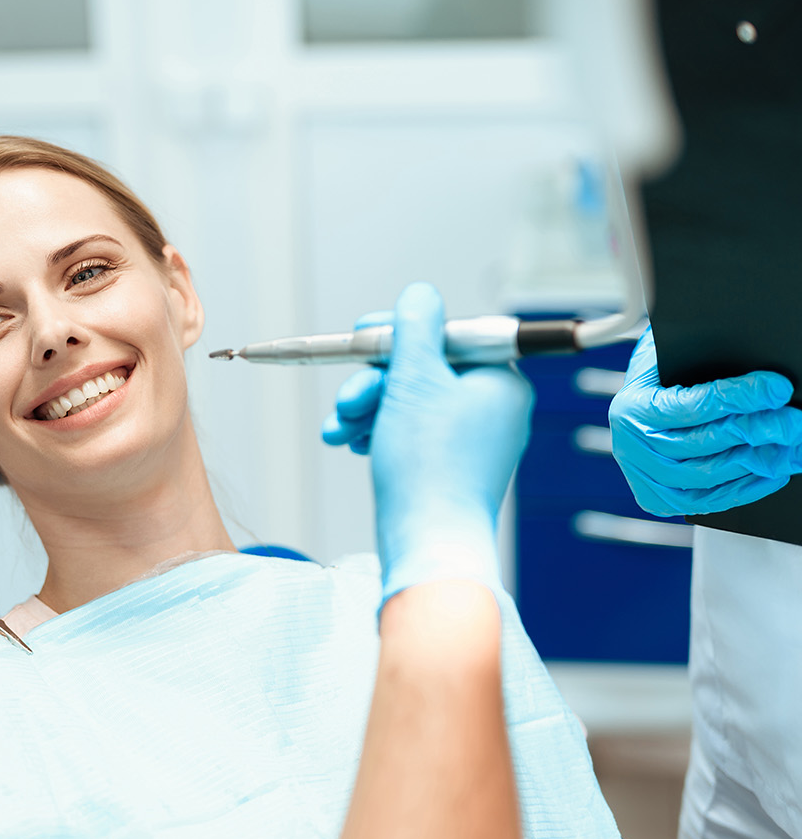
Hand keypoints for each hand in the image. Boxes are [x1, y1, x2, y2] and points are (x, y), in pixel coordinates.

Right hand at [322, 283, 533, 603]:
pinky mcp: (446, 466)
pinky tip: (351, 443)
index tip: (361, 338)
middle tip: (348, 399)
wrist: (428, 544)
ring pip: (406, 401)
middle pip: (420, 369)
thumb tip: (419, 294)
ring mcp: (469, 439)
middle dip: (373, 381)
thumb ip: (415, 327)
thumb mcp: (416, 378)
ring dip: (365, 408)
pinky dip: (375, 432)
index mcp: (499, 379)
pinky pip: (406, 432)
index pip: (445, 334)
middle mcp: (491, 407)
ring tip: (340, 430)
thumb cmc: (429, 465)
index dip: (397, 335)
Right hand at [609, 329, 801, 517]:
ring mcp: (644, 477)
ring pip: (707, 475)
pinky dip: (745, 488)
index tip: (777, 389)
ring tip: (791, 446)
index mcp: (632, 409)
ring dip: (757, 460)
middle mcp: (631, 447)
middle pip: (704, 443)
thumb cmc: (662, 377)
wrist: (639, 410)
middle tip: (793, 421)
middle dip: (758, 430)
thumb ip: (701, 357)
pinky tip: (773, 471)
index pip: (695, 405)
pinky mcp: (659, 499)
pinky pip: (707, 501)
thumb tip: (753, 363)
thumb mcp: (670, 359)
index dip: (740, 397)